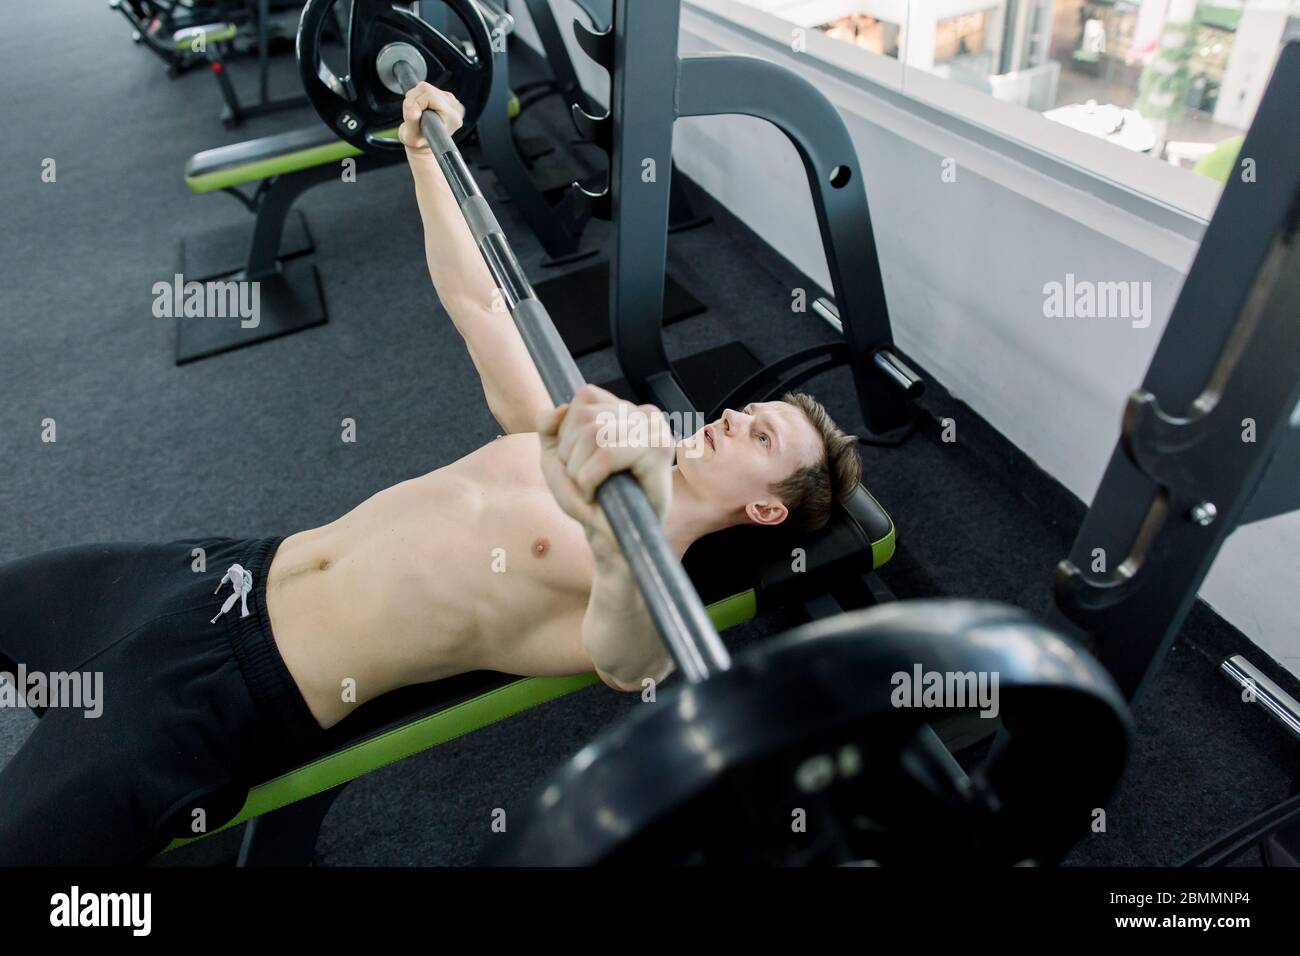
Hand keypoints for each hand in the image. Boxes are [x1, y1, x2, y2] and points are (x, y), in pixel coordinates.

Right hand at [398, 81, 465, 149]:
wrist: (423, 145)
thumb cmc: (418, 143)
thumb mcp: (410, 137)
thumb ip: (411, 121)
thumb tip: (410, 106)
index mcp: (452, 117)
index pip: (429, 96)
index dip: (416, 103)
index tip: (414, 116)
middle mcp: (455, 108)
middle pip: (426, 89)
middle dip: (414, 99)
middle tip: (412, 115)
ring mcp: (452, 101)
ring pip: (425, 87)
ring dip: (415, 98)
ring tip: (417, 114)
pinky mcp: (446, 97)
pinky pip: (427, 88)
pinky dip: (419, 97)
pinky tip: (422, 109)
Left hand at [537, 385, 674, 556]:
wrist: (609, 537)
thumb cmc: (589, 498)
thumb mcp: (556, 458)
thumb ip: (549, 428)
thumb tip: (560, 408)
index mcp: (626, 410)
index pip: (586, 395)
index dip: (568, 430)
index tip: (575, 459)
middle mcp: (646, 415)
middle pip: (586, 415)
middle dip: (570, 454)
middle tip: (580, 480)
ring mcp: (656, 431)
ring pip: (595, 432)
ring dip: (578, 468)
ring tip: (588, 488)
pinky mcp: (659, 453)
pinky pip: (607, 453)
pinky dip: (589, 477)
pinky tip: (596, 493)